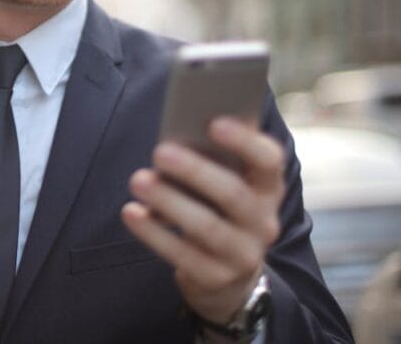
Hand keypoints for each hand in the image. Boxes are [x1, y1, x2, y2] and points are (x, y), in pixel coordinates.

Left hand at [121, 117, 284, 324]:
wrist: (229, 274)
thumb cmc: (216, 207)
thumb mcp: (224, 182)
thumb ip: (211, 157)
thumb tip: (176, 133)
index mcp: (267, 187)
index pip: (268, 160)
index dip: (244, 141)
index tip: (213, 123)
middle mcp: (263, 221)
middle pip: (233, 194)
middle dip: (195, 171)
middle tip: (160, 151)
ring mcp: (242, 254)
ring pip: (206, 227)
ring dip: (169, 201)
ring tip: (138, 180)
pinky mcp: (215, 278)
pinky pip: (182, 255)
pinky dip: (153, 232)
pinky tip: (131, 212)